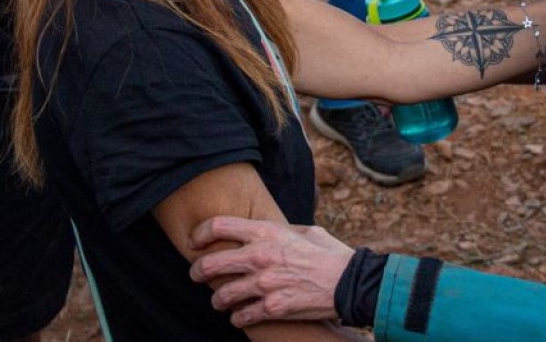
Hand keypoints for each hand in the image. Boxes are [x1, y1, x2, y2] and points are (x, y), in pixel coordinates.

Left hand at [189, 217, 353, 328]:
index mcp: (267, 232)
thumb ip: (281, 229)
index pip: (218, 226)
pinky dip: (238, 318)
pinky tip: (241, 316)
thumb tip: (265, 229)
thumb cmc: (330, 254)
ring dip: (218, 300)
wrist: (350, 283)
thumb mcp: (306, 231)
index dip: (199, 234)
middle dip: (197, 272)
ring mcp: (264, 285)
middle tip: (197, 276)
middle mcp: (260, 257)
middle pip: (208, 264)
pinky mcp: (272, 308)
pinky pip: (240, 317)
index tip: (195, 243)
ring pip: (221, 297)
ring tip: (221, 302)